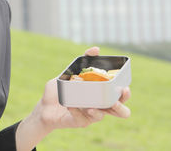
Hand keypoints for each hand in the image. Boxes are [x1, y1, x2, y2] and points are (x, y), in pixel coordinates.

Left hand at [15, 46, 131, 150]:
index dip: (125, 95)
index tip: (125, 88)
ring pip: (100, 117)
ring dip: (97, 111)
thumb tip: (96, 49)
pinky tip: (71, 106)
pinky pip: (81, 118)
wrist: (45, 106)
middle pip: (119, 112)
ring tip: (90, 106)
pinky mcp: (77, 122)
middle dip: (120, 108)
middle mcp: (98, 107)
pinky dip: (77, 111)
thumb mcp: (71, 72)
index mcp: (100, 96)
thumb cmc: (62, 90)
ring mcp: (88, 116)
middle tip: (115, 102)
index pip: (118, 97)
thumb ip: (84, 60)